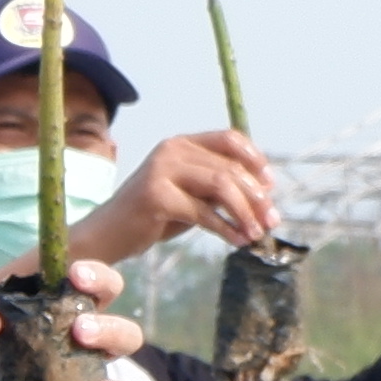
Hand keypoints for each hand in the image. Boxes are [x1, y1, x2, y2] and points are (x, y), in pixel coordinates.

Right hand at [68, 126, 280, 265]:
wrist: (107, 236)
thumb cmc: (153, 217)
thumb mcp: (190, 195)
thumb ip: (218, 187)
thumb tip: (264, 193)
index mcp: (180, 144)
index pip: (229, 139)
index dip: (255, 160)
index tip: (270, 186)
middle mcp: (170, 151)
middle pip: (229, 167)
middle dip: (256, 196)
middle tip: (272, 221)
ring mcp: (161, 171)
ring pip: (221, 186)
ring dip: (245, 212)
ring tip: (257, 233)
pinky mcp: (156, 197)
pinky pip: (204, 212)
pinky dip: (226, 228)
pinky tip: (238, 241)